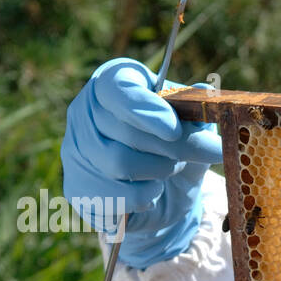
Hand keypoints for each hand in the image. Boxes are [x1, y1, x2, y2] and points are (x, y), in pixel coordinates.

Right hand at [62, 58, 221, 268]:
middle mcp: (84, 112)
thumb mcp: (193, 128)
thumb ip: (196, 112)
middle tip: (203, 152)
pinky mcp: (78, 188)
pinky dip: (146, 196)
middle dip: (174, 148)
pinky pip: (117, 196)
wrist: (164, 197)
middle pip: (127, 132)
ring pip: (121, 164)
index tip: (175, 130)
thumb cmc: (176, 149)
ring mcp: (75, 150)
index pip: (119, 89)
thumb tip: (205, 91)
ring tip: (171, 169)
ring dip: (161, 171)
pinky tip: (152, 190)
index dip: (147, 110)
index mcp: (111, 84)